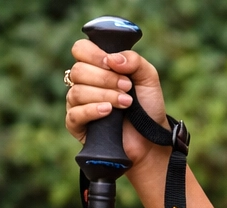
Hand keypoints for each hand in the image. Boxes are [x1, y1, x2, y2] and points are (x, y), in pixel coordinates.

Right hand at [65, 39, 168, 169]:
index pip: (81, 50)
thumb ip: (134, 60)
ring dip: (104, 95)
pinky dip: (91, 111)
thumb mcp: (148, 78)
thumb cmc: (148, 107)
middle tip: (127, 88)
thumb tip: (111, 58)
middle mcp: (83, 84)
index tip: (112, 65)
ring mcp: (78, 104)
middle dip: (105, 78)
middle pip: (78, 71)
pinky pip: (74, 114)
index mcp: (96, 67)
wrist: (152, 138)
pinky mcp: (77, 125)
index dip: (94, 55)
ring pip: (77, 92)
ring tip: (126, 103)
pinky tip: (107, 111)